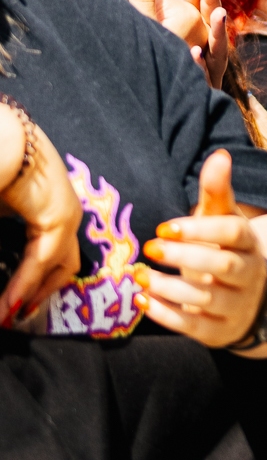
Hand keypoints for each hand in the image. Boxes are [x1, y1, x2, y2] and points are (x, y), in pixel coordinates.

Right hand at [0, 102, 82, 327]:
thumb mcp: (2, 210)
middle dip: (42, 293)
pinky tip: (9, 304)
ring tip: (6, 317)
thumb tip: (2, 259)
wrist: (4, 142)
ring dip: (27, 295)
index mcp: (52, 208)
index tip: (21, 304)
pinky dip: (23, 284)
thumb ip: (5, 237)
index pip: (55, 254)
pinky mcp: (57, 217)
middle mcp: (66, 212)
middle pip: (64, 264)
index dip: (38, 282)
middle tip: (21, 315)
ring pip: (53, 266)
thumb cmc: (2, 169)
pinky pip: (41, 260)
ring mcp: (66, 215)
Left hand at [129, 0, 229, 86]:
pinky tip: (195, 54)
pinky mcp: (202, 90)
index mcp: (189, 30)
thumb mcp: (147, 26)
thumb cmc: (148, 61)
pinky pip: (203, 78)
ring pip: (216, 49)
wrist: (151, 102)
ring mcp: (205, 71)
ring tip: (218, 15)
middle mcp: (202, 48)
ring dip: (217, 31)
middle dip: (213, 1)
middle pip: (210, 23)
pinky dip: (200, 66)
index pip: (198, 6)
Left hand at [137, 150, 266, 349]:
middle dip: (184, 257)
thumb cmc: (224, 249)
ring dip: (169, 287)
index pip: (233, 233)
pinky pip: (193, 326)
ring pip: (206, 299)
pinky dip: (166, 314)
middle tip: (150, 248)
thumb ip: (217, 191)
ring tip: (140, 276)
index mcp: (250, 243)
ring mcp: (236, 306)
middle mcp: (249, 275)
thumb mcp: (222, 220)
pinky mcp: (219, 332)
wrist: (246, 298)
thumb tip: (219, 155)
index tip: (165, 227)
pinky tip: (143, 300)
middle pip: (222, 266)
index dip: (200, 229)